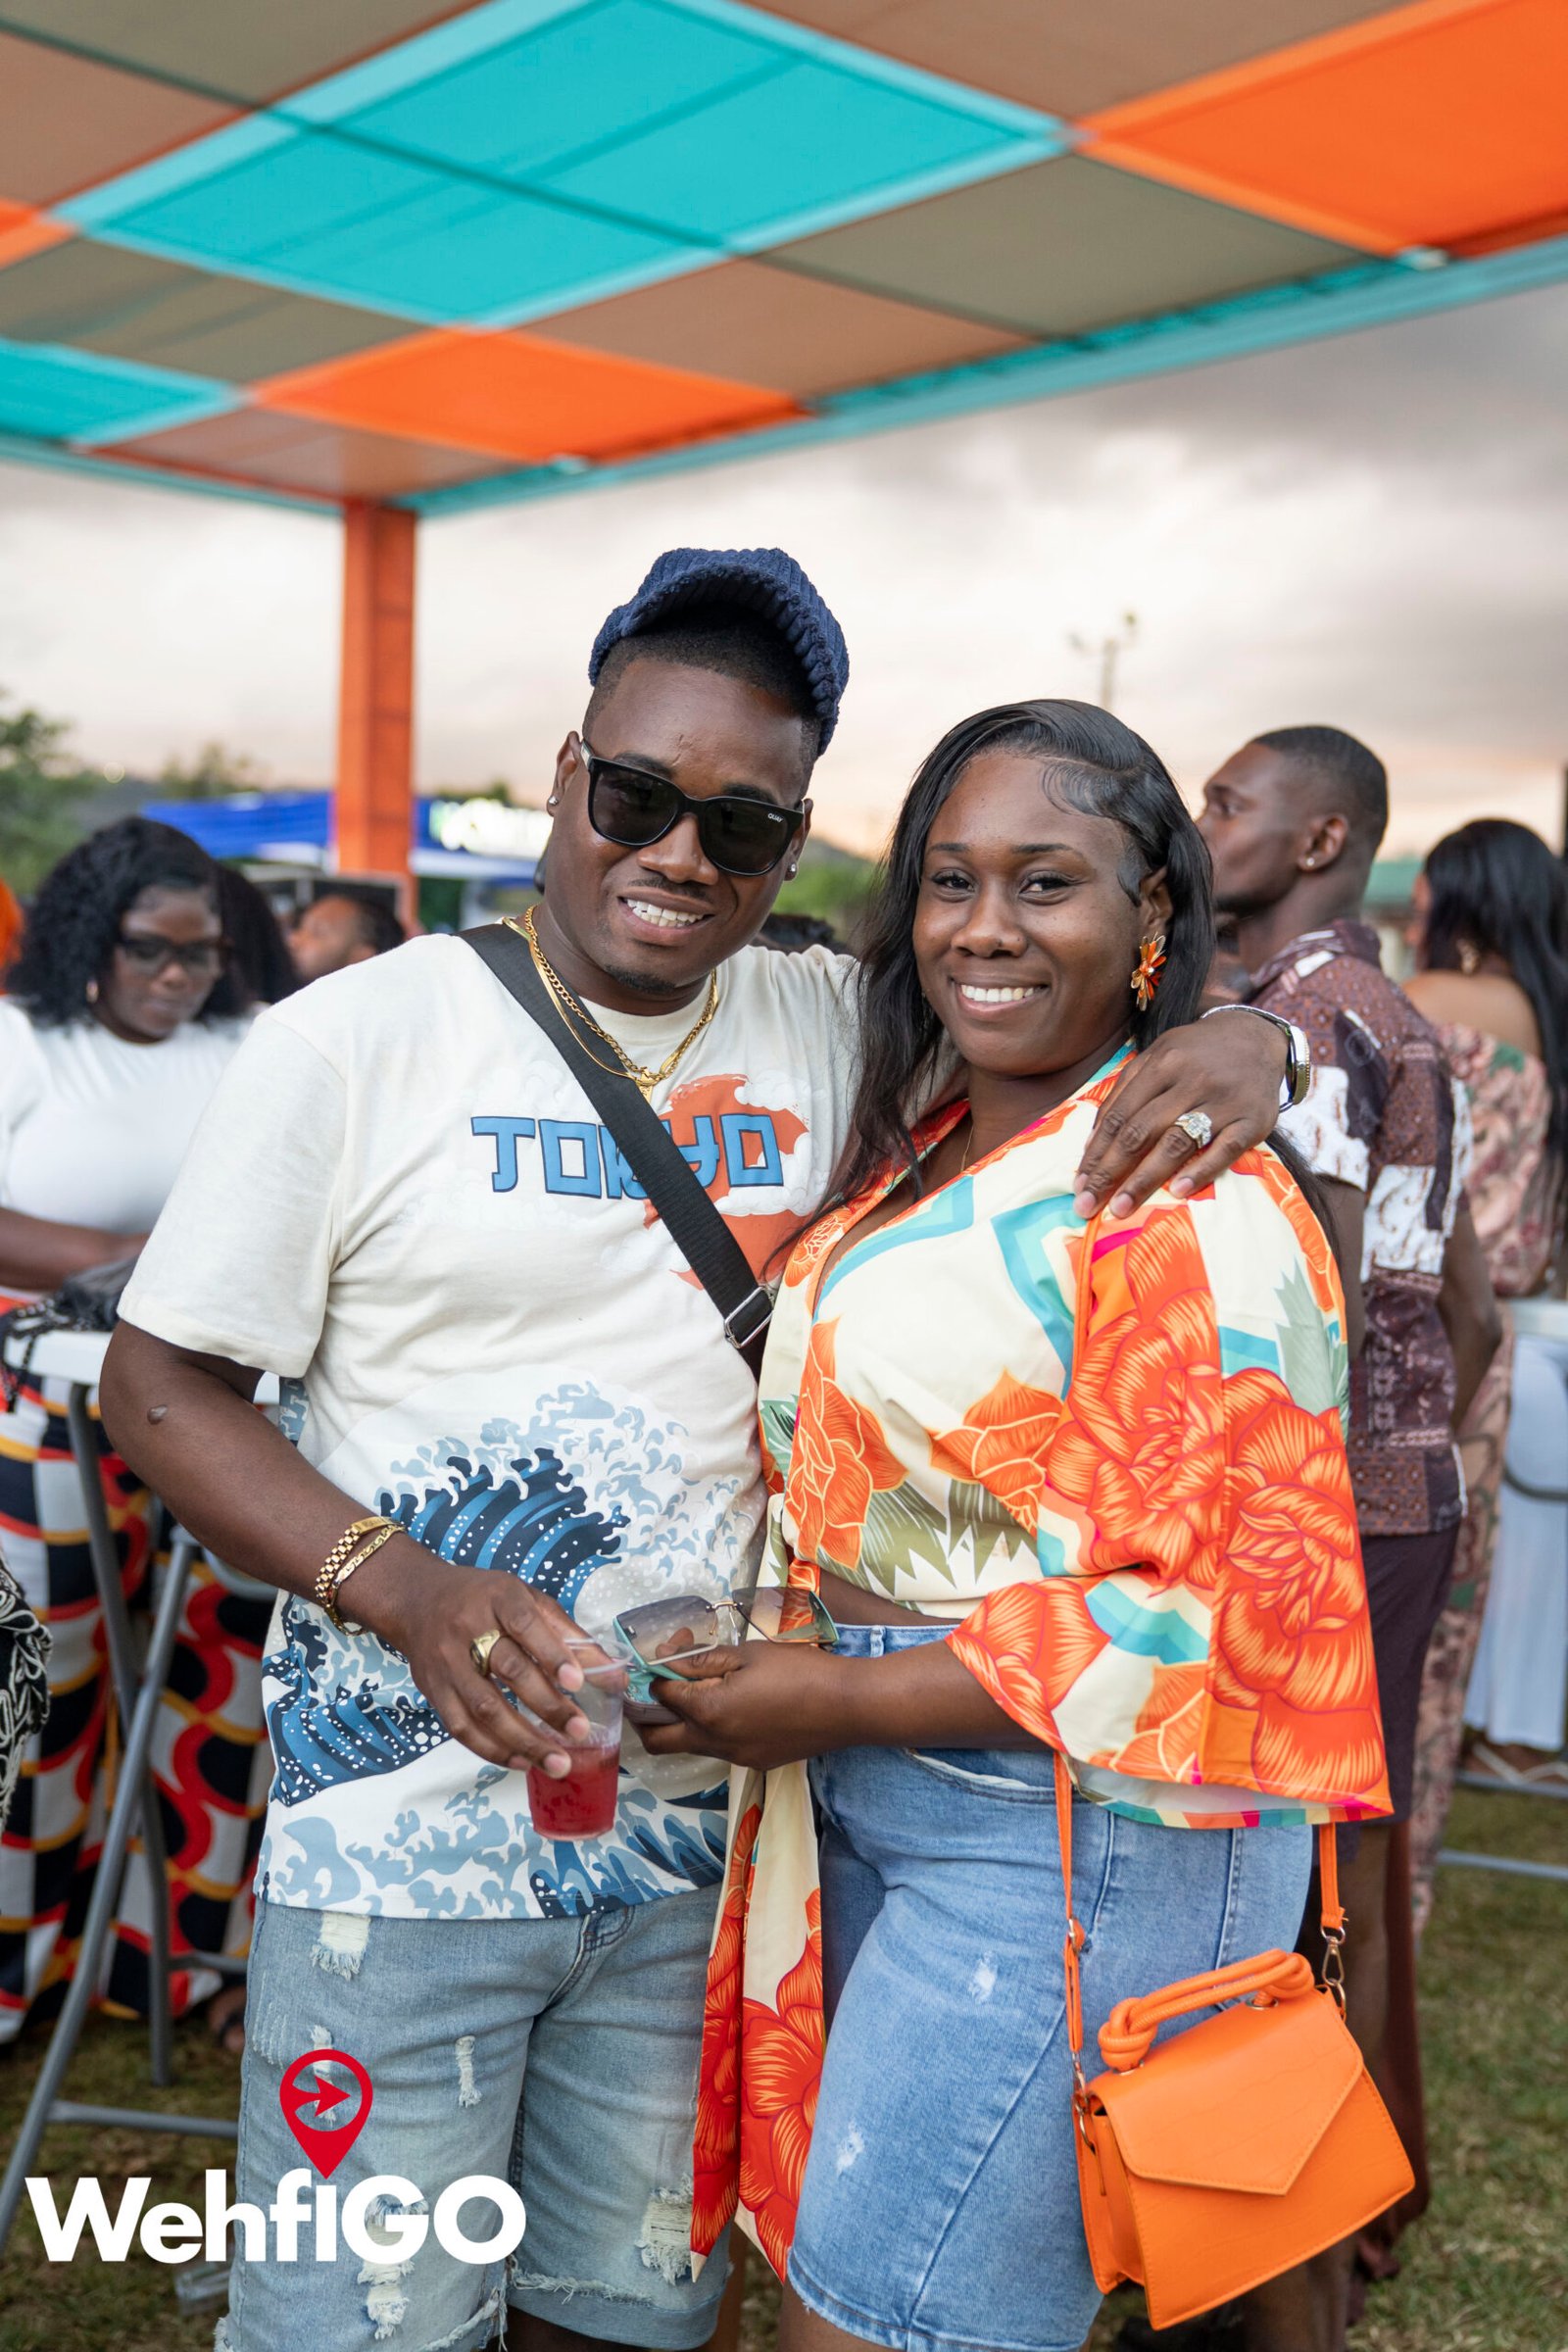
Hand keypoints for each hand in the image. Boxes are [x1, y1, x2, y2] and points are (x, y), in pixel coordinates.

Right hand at [353, 1536, 607, 1775]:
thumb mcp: (524, 1598)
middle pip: (508, 1669)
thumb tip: (611, 1672)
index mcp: (497, 1597)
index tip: (577, 1682)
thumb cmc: (482, 1599)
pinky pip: (461, 1727)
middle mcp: (467, 1628)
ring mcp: (446, 1662)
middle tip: (578, 1731)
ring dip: (523, 1739)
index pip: (525, 1624)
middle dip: (546, 1705)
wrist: (415, 1601)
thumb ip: (565, 1632)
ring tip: (557, 1761)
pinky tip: (522, 1761)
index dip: (551, 1653)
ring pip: (483, 1707)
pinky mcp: (432, 1690)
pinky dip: (492, 1749)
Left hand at [638, 1643, 851, 1771]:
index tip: (674, 1648)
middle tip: (654, 1690)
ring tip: (697, 1692)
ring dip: (679, 1723)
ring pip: (687, 1746)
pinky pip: (716, 1750)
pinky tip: (734, 1706)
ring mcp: (733, 1757)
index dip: (659, 1668)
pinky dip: (710, 1731)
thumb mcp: (746, 1654)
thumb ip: (701, 1660)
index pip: (660, 1695)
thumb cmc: (797, 1671)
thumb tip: (665, 1659)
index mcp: (708, 1710)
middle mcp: (713, 1742)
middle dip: (645, 1716)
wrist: (845, 1706)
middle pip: (656, 1741)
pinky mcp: (752, 1762)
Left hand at [1074, 1013, 1287, 1218]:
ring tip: (1122, 1207)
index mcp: (1162, 1063)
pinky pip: (1225, 1150)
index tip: (1079, 1183)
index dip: (1096, 1152)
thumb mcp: (1158, 1056)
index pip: (1119, 1115)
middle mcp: (1191, 1080)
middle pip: (1141, 1132)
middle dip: (1110, 1172)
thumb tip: (1094, 1140)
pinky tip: (1178, 1191)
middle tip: (1088, 1204)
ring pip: (1177, 1142)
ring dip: (1145, 1178)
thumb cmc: (1196, 1054)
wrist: (1256, 1038)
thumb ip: (1125, 1091)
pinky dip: (1201, 1171)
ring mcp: (1224, 1101)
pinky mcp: (1253, 1120)